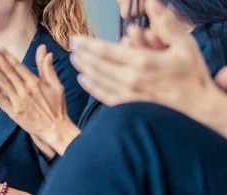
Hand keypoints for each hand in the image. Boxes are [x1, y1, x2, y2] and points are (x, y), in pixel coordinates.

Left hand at [0, 44, 78, 154]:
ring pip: (0, 82)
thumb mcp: (56, 85)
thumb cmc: (56, 107)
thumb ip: (47, 67)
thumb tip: (45, 50)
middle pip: (5, 70)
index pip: (16, 64)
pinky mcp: (12, 111)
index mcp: (34, 82)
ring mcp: (16, 100)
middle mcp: (24, 89)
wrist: (54, 129)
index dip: (4, 54)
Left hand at [69, 0, 222, 112]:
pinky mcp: (129, 108)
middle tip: (72, 46)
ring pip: (99, 81)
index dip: (88, 44)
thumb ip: (166, 24)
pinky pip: (105, 97)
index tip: (76, 39)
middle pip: (98, 66)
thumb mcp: (184, 44)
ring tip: (75, 60)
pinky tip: (84, 80)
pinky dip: (92, 88)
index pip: (106, 51)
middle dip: (83, 55)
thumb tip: (153, 3)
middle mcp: (131, 80)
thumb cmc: (192, 74)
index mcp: (142, 62)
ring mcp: (128, 96)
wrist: (198, 107)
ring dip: (84, 69)